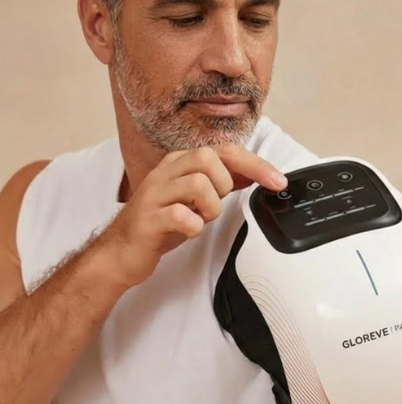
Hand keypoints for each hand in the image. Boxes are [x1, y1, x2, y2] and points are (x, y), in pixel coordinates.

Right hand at [96, 144, 287, 289]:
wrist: (122, 251)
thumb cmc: (161, 223)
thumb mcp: (195, 199)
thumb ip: (221, 183)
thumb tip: (255, 173)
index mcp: (179, 164)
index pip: (224, 152)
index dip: (255, 165)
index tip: (278, 182)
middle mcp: (166, 172)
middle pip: (209, 158)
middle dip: (223, 186)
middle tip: (212, 206)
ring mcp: (154, 194)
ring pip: (198, 184)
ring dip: (209, 208)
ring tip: (198, 219)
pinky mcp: (148, 218)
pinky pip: (181, 215)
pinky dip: (193, 226)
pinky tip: (188, 231)